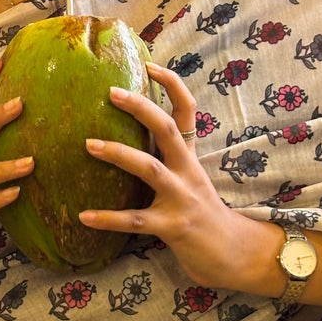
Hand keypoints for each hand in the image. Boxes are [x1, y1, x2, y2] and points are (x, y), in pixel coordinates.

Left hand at [79, 61, 263, 288]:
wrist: (237, 256)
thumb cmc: (206, 218)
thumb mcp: (192, 181)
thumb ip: (170, 162)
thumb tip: (134, 141)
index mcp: (190, 158)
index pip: (187, 111)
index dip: (172, 85)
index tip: (149, 65)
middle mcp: (188, 172)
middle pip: (167, 129)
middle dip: (140, 108)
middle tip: (111, 93)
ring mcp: (182, 199)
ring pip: (149, 168)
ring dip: (118, 154)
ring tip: (88, 145)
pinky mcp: (173, 227)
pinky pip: (135, 221)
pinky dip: (108, 219)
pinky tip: (84, 216)